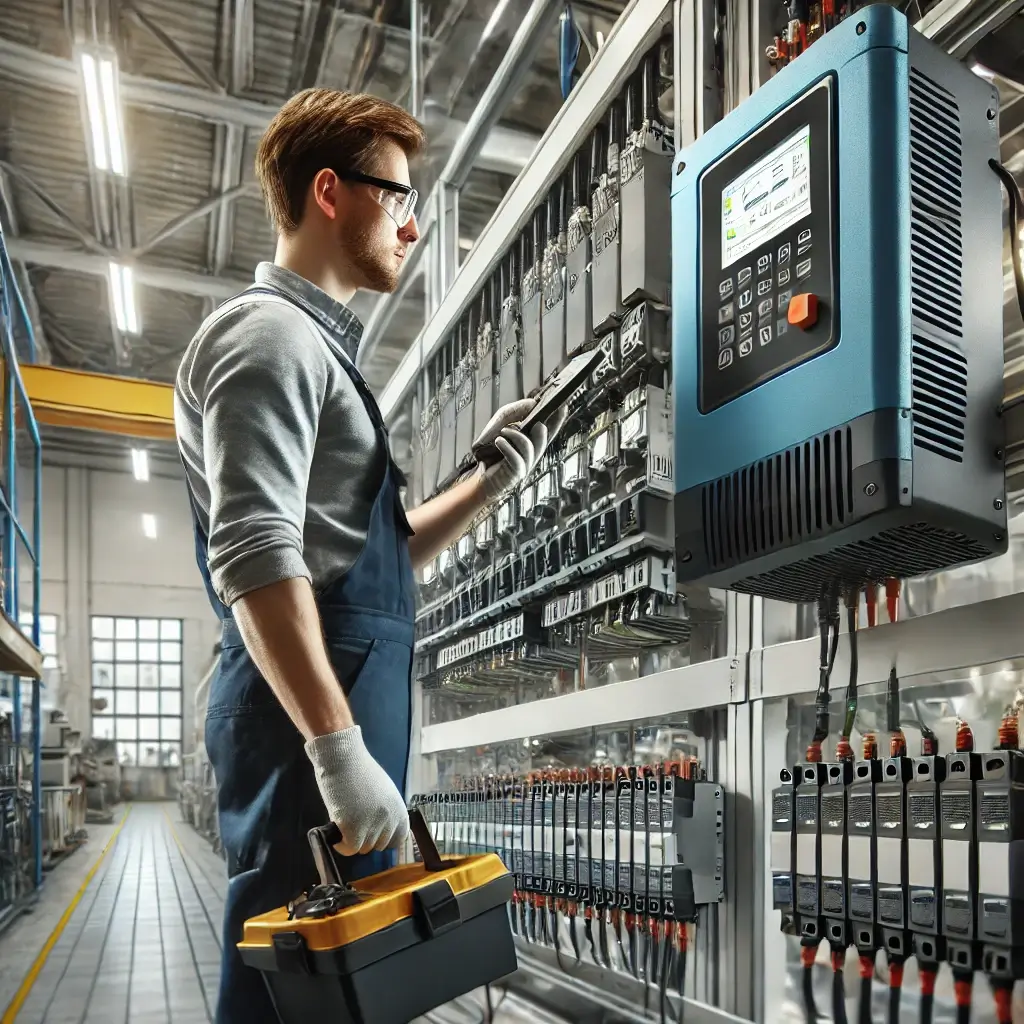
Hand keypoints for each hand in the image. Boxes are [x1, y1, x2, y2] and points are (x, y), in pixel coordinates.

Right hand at [305, 725, 408, 855]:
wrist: (342, 758)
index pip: (399, 838)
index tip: (372, 833)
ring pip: (363, 848)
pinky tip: (336, 831)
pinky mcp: (354, 829)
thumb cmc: (359, 770)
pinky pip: (349, 849)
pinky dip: (341, 844)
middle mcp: (390, 819)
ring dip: (352, 839)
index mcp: (400, 809)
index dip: (384, 838)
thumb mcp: (383, 791)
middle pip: (379, 845)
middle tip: (354, 823)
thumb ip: (386, 811)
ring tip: (344, 822)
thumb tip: (380, 829)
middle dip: (366, 837)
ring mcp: (373, 825)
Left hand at [473, 399, 568, 500]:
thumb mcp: (499, 423)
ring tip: (503, 431)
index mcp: (531, 441)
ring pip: (531, 448)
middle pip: (545, 439)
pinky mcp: (516, 474)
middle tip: (539, 421)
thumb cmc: (489, 450)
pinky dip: (507, 447)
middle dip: (547, 429)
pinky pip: (517, 459)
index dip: (557, 419)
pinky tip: (498, 441)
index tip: (564, 406)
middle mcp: (532, 453)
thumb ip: (515, 412)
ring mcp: (526, 465)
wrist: (477, 473)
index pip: (549, 428)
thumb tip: (533, 403)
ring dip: (516, 436)